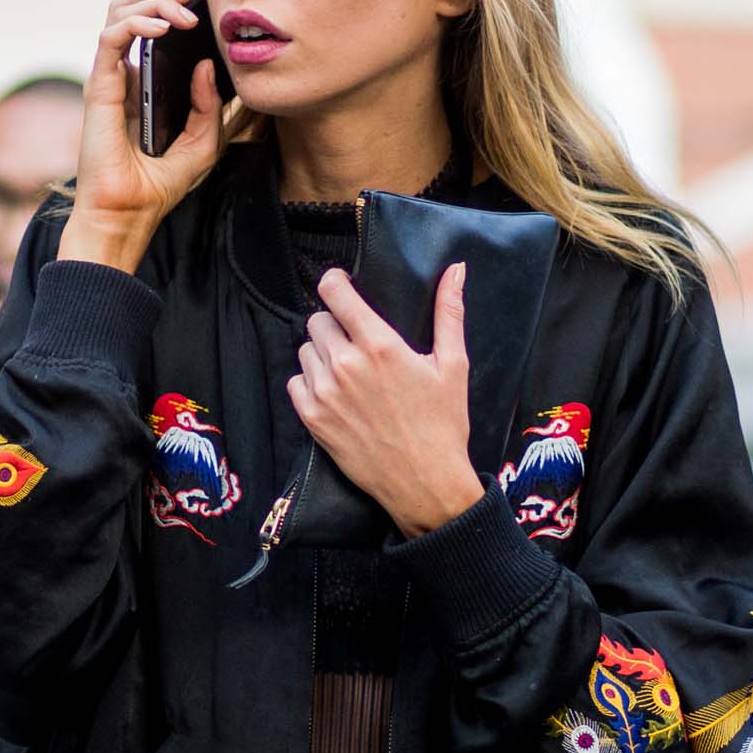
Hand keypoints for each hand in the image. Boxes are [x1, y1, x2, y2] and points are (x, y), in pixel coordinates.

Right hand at [56, 0, 225, 273]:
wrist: (128, 214)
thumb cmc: (158, 185)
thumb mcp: (202, 144)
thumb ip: (209, 106)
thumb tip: (207, 65)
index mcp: (145, 81)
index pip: (152, 24)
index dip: (173, 0)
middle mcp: (123, 73)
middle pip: (132, 6)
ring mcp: (108, 77)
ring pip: (119, 11)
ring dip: (152, 0)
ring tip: (182, 10)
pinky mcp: (99, 86)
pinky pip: (112, 37)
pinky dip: (136, 23)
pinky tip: (163, 29)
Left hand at [293, 264, 487, 537]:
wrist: (425, 483)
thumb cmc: (443, 425)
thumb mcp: (453, 365)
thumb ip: (449, 312)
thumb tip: (456, 270)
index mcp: (379, 345)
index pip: (334, 292)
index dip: (334, 283)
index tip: (341, 287)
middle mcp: (345, 365)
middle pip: (318, 321)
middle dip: (335, 325)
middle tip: (356, 343)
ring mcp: (325, 393)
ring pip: (305, 350)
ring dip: (322, 355)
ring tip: (348, 372)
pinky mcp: (312, 419)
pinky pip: (296, 383)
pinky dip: (311, 384)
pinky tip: (337, 395)